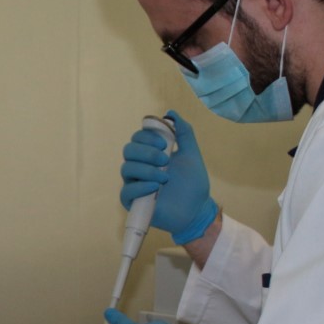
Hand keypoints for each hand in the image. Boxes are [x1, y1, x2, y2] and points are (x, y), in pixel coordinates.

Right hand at [119, 111, 218, 244]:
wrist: (197, 210)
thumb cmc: (193, 184)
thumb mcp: (191, 154)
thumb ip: (184, 133)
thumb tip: (170, 112)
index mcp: (150, 154)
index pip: (137, 138)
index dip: (147, 136)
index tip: (164, 143)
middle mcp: (140, 167)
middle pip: (128, 150)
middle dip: (146, 152)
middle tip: (165, 159)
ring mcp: (135, 184)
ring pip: (127, 168)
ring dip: (147, 170)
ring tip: (165, 178)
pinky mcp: (133, 201)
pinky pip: (127, 190)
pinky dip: (141, 186)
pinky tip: (155, 187)